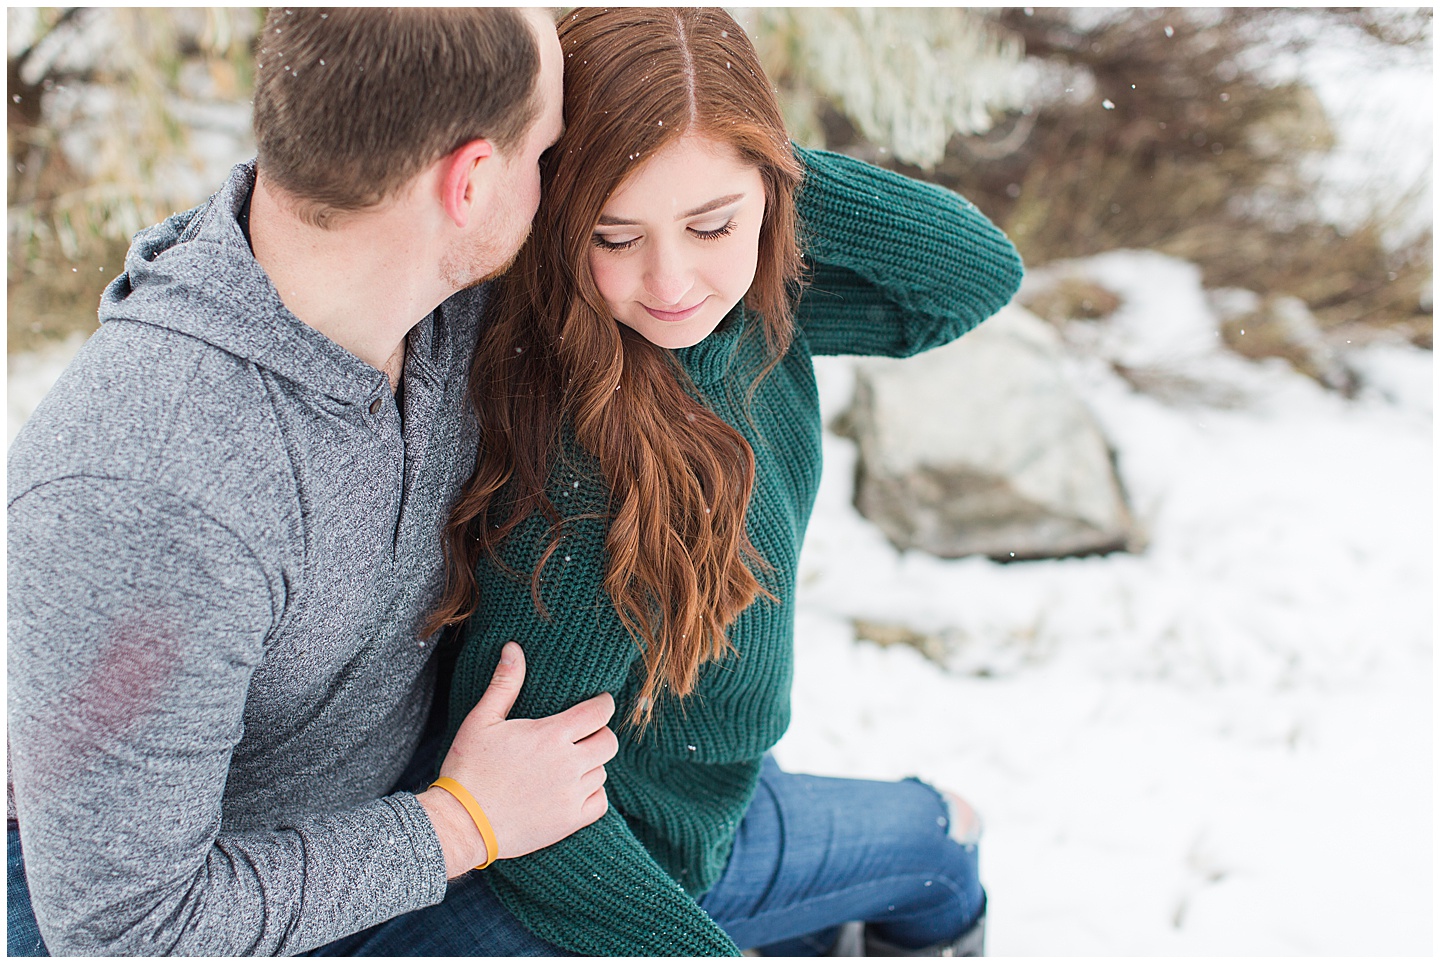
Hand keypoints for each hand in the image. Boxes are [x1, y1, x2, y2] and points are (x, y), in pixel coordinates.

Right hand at [418, 642, 616, 875]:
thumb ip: (505, 683)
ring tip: (567, 764)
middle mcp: (568, 764)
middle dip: (599, 734)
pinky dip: (592, 794)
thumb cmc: (469, 767)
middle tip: (582, 735)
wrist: (462, 823)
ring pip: (602, 771)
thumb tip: (513, 647)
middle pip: (608, 741)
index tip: (596, 704)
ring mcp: (571, 794)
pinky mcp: (570, 821)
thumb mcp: (482, 720)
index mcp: (551, 735)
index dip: (602, 704)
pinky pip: (600, 801)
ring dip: (590, 765)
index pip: (600, 712)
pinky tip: (571, 789)